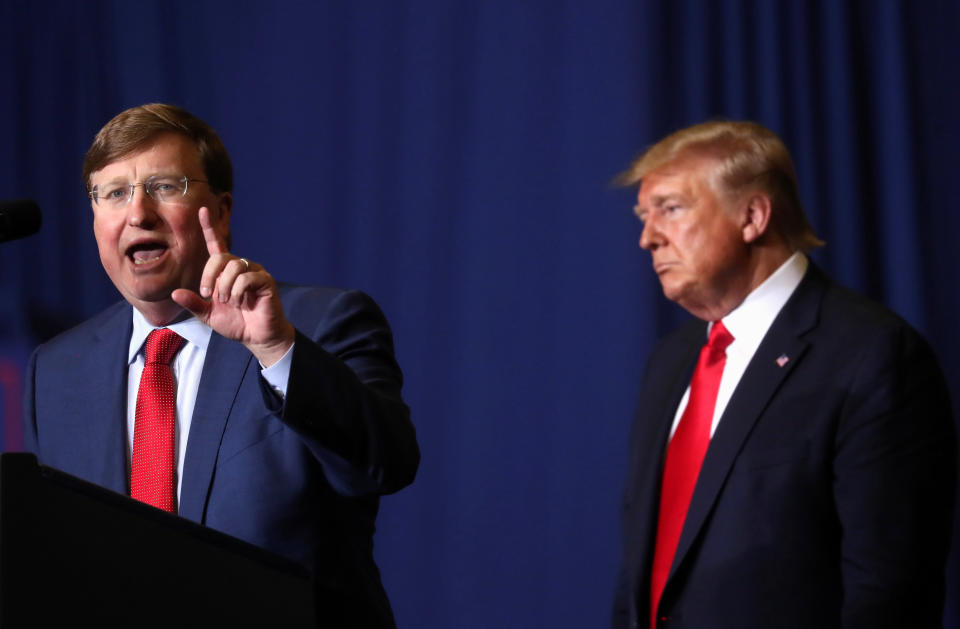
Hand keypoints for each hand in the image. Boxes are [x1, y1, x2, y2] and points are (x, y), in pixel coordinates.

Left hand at [171, 207, 294, 365]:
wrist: (257, 337)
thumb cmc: (236, 324)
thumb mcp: (208, 315)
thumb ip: (194, 303)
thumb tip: (175, 293)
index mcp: (224, 272)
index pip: (216, 245)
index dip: (209, 227)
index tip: (201, 210)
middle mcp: (239, 267)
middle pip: (220, 257)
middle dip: (209, 276)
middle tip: (209, 295)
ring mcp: (254, 272)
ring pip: (233, 267)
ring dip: (225, 288)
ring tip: (230, 302)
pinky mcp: (265, 280)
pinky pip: (246, 278)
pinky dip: (239, 292)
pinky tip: (243, 303)